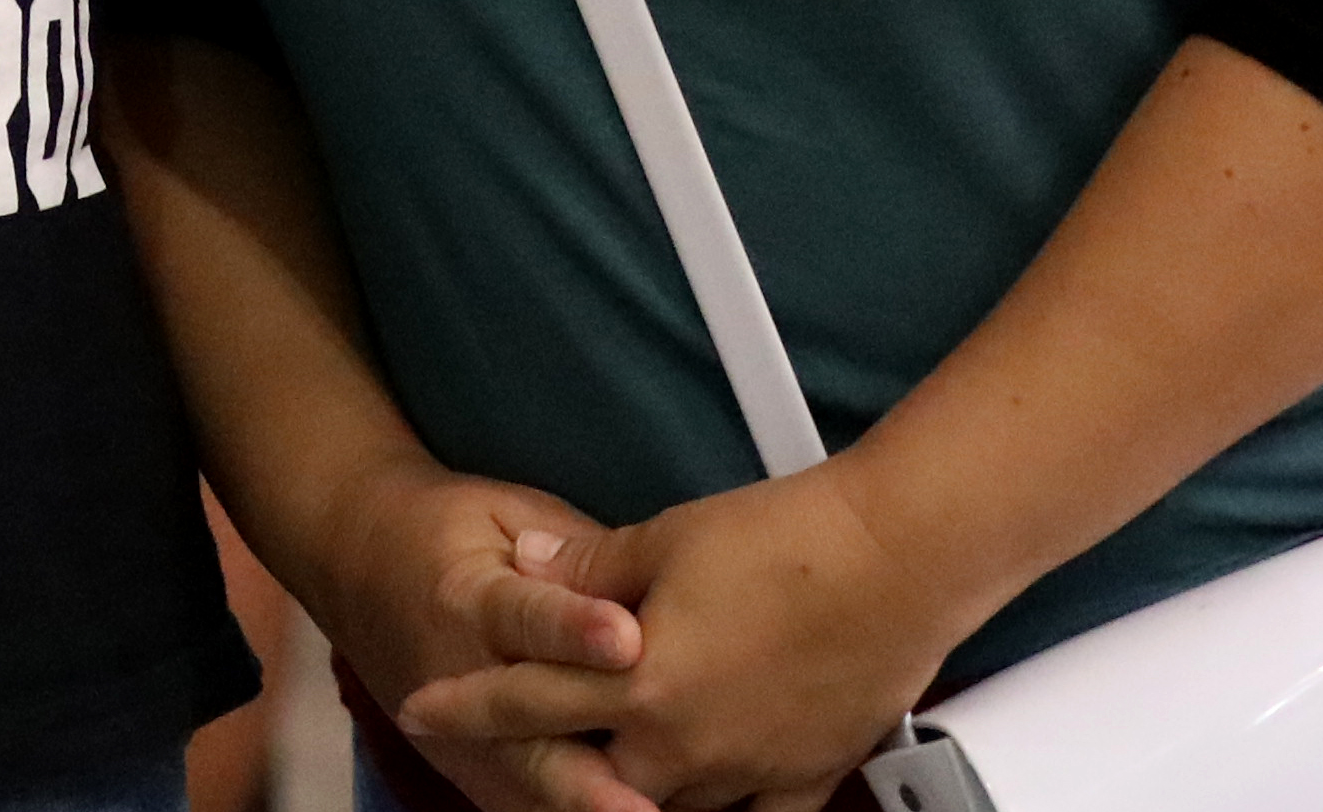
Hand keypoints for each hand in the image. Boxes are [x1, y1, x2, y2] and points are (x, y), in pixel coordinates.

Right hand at [284, 460, 663, 811]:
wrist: (357, 566)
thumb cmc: (452, 530)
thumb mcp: (507, 513)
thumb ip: (578, 555)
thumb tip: (652, 582)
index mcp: (469, 595)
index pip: (528, 618)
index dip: (577, 631)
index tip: (630, 642)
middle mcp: (456, 676)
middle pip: (525, 733)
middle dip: (583, 776)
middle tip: (638, 806)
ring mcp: (455, 734)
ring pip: (524, 785)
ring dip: (579, 805)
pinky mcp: (463, 766)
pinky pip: (518, 803)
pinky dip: (567, 811)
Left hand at [395, 457, 973, 811]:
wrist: (898, 561)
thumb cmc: (790, 541)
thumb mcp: (666, 537)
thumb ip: (588, 563)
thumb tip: (530, 560)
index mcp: (640, 682)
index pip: (526, 702)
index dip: (468, 706)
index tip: (425, 709)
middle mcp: (686, 743)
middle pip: (588, 777)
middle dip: (545, 767)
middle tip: (520, 754)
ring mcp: (747, 769)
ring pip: (662, 808)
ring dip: (626, 792)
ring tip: (613, 769)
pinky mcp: (805, 776)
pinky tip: (710, 798)